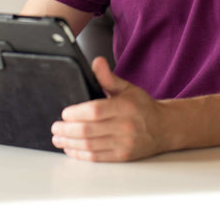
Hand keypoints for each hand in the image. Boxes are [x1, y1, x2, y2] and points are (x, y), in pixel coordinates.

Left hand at [51, 57, 166, 161]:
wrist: (164, 128)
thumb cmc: (143, 107)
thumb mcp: (127, 88)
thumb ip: (108, 77)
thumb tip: (96, 61)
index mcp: (125, 107)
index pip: (96, 111)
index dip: (77, 113)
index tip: (65, 112)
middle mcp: (125, 126)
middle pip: (89, 130)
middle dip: (67, 130)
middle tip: (55, 127)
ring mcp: (124, 143)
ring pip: (90, 145)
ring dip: (70, 143)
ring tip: (58, 138)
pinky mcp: (122, 157)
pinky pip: (97, 157)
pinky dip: (80, 154)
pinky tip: (71, 149)